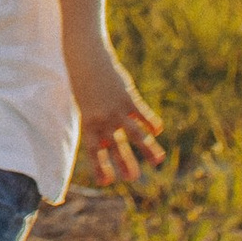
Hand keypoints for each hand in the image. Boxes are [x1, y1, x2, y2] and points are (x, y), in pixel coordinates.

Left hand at [74, 48, 164, 185]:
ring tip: (158, 161)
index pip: (94, 151)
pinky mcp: (129, 97)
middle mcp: (103, 119)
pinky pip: (143, 114)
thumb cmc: (83, 84)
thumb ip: (97, 127)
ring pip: (136, 134)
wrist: (85, 57)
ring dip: (148, 149)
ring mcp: (117, 109)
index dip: (100, 167)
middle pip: (116, 146)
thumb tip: (106, 147)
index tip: (106, 183)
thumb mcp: (86, 107)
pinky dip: (151, 122)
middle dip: (125, 163)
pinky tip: (157, 130)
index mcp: (88, 123)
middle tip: (134, 178)